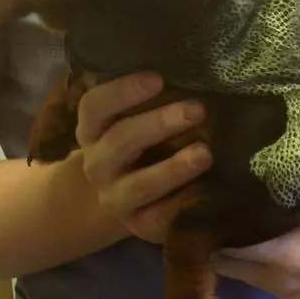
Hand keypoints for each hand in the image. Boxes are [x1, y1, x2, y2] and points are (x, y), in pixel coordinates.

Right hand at [76, 73, 212, 243]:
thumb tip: (199, 72)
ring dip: (172, 169)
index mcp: (92, 128)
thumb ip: (156, 98)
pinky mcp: (140, 226)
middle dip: (159, 124)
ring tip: (205, 154)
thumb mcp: (137, 116)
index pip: (94, 106)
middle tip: (197, 109)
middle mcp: (97, 164)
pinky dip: (183, 203)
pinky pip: (160, 218)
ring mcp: (115, 198)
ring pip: (139, 185)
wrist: (126, 195)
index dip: (122, 91)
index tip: (158, 78)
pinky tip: (207, 189)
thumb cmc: (141, 141)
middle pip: (120, 141)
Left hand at [213, 120, 299, 298]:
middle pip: (227, 265)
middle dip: (217, 237)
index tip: (203, 197)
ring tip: (231, 209)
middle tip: (212, 198)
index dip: (212, 227)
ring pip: (243, 275)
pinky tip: (259, 229)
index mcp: (293, 256)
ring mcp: (294, 292)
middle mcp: (285, 280)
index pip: (229, 251)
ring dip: (234, 250)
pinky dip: (253, 261)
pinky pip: (262, 280)